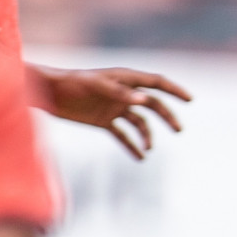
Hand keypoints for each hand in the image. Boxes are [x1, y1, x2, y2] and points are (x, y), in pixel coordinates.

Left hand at [37, 66, 192, 159]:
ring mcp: (115, 107)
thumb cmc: (71, 83)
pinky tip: (140, 156)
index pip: (157, 83)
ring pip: (139, 122)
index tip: (190, 100)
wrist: (46, 93)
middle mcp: (124, 93)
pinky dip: (131, 145)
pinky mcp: (103, 121)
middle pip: (153, 105)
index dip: (175, 90)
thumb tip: (145, 100)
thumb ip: (121, 93)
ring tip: (150, 148)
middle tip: (179, 130)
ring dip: (147, 135)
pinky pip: (122, 134)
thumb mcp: (96, 85)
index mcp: (126, 79)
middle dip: (167, 117)